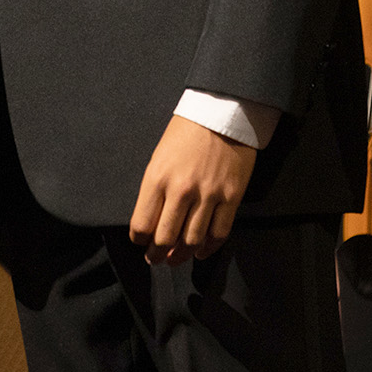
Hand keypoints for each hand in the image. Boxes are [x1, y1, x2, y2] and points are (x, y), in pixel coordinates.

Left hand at [129, 115, 254, 264]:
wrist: (222, 113)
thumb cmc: (186, 132)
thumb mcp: (159, 156)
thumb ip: (155, 189)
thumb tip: (155, 220)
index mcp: (157, 178)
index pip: (142, 224)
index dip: (139, 240)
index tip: (141, 242)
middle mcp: (181, 190)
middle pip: (165, 238)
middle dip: (157, 254)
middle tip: (157, 258)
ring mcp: (208, 195)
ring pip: (191, 241)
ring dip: (182, 255)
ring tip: (177, 257)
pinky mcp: (231, 197)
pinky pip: (219, 233)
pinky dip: (208, 248)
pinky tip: (201, 251)